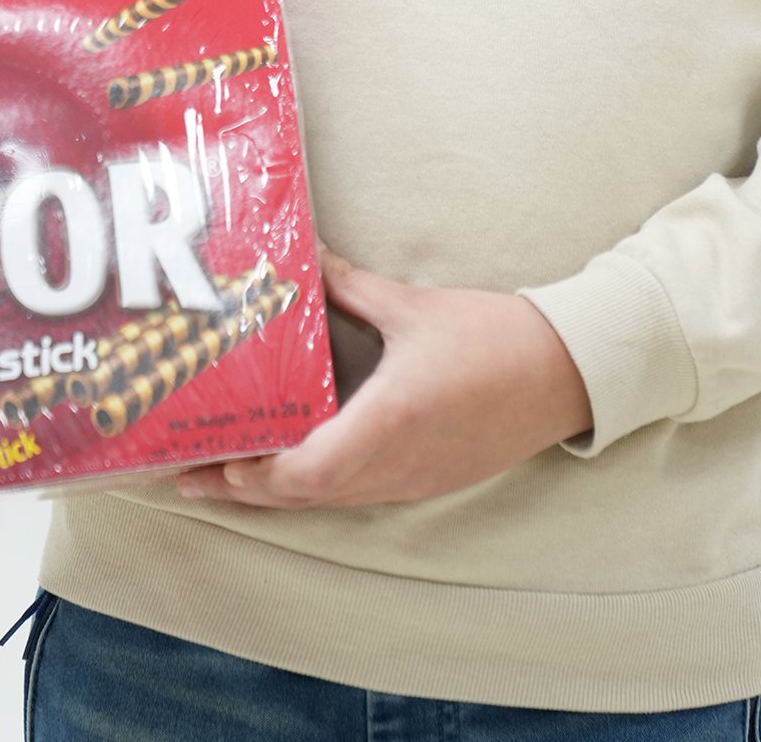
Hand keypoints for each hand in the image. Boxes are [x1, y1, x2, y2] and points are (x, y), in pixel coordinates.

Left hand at [173, 245, 591, 510]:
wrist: (568, 372)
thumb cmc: (496, 337)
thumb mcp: (415, 307)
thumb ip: (352, 287)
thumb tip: (306, 259)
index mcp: (387, 422)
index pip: (302, 470)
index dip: (249, 474)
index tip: (205, 464)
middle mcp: (395, 464)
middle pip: (304, 496)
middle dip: (245, 489)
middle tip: (192, 475)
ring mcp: (414, 479)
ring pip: (331, 500)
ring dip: (279, 493)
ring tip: (232, 475)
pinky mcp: (430, 478)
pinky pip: (359, 493)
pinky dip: (318, 487)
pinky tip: (300, 467)